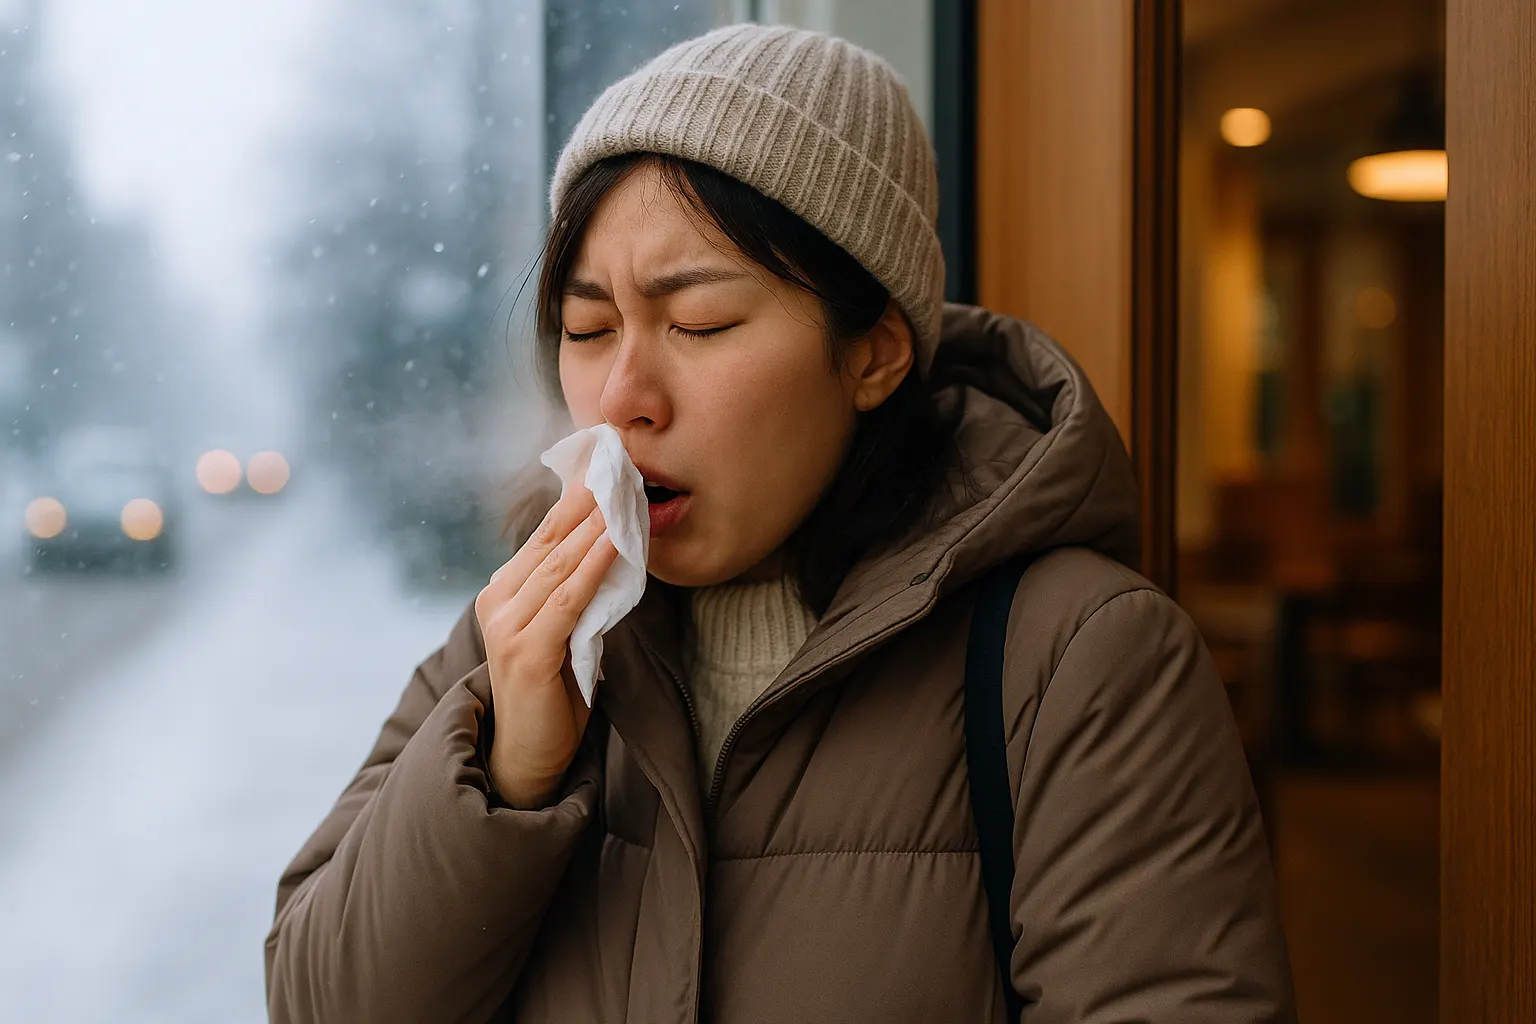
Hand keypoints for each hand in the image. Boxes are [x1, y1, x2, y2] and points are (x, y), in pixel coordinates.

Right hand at [474, 487, 617, 808]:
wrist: (528, 755)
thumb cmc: (552, 691)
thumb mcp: (565, 630)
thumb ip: (575, 592)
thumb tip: (613, 543)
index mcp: (504, 591)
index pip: (545, 535)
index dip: (577, 501)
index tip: (610, 467)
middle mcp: (497, 601)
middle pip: (550, 541)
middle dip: (589, 503)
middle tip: (622, 466)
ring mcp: (507, 626)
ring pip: (559, 565)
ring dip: (595, 528)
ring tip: (624, 495)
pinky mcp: (526, 652)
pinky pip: (567, 599)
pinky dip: (593, 567)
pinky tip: (615, 543)